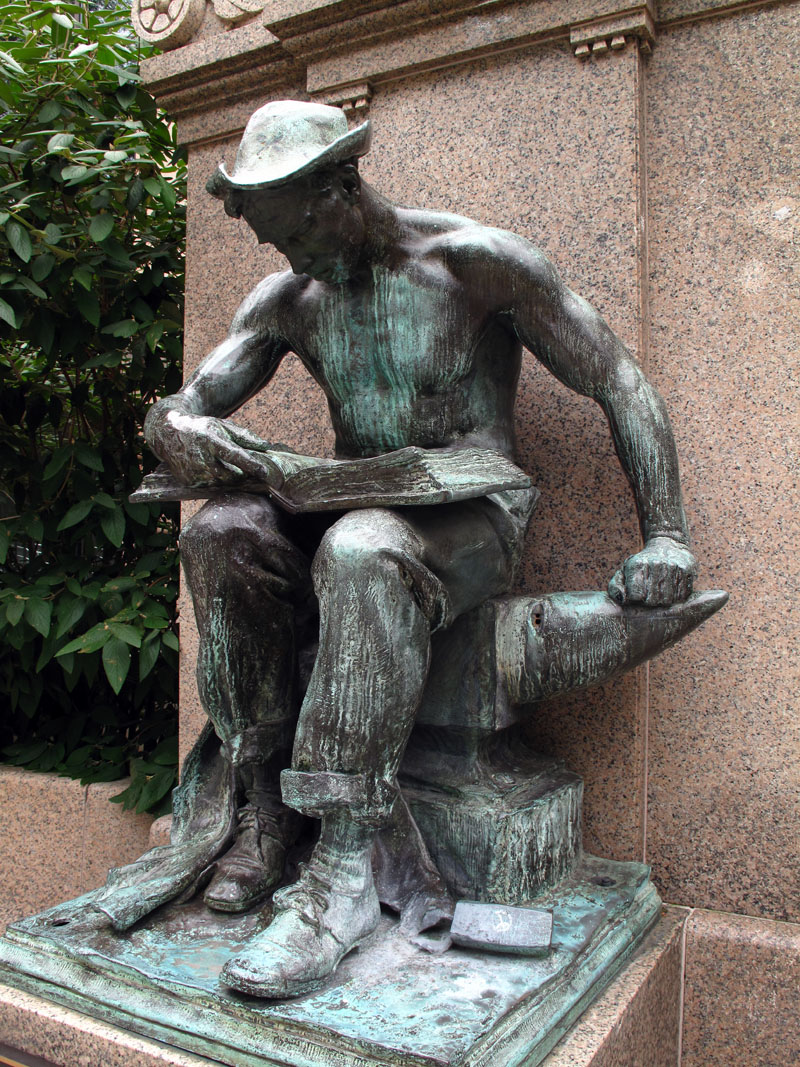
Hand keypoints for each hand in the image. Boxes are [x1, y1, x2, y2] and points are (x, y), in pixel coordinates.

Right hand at [145, 407, 265, 486]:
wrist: (168, 433)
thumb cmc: (201, 428)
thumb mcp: (222, 425)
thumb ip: (244, 436)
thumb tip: (266, 446)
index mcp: (210, 440)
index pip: (234, 455)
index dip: (250, 464)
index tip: (264, 471)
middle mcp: (200, 458)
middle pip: (230, 475)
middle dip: (241, 475)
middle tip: (248, 471)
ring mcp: (192, 472)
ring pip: (221, 483)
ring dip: (229, 479)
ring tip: (228, 468)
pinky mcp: (188, 482)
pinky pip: (210, 487)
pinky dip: (216, 481)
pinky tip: (212, 471)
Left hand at [608, 536, 696, 606]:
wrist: (667, 544)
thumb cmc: (642, 564)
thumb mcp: (625, 571)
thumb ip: (615, 587)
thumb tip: (623, 599)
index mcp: (637, 564)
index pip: (635, 596)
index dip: (636, 600)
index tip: (638, 595)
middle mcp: (655, 564)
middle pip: (652, 601)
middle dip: (650, 602)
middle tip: (651, 596)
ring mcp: (673, 566)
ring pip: (668, 600)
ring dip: (665, 602)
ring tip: (661, 593)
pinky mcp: (687, 570)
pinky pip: (683, 595)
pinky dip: (678, 598)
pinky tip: (673, 590)